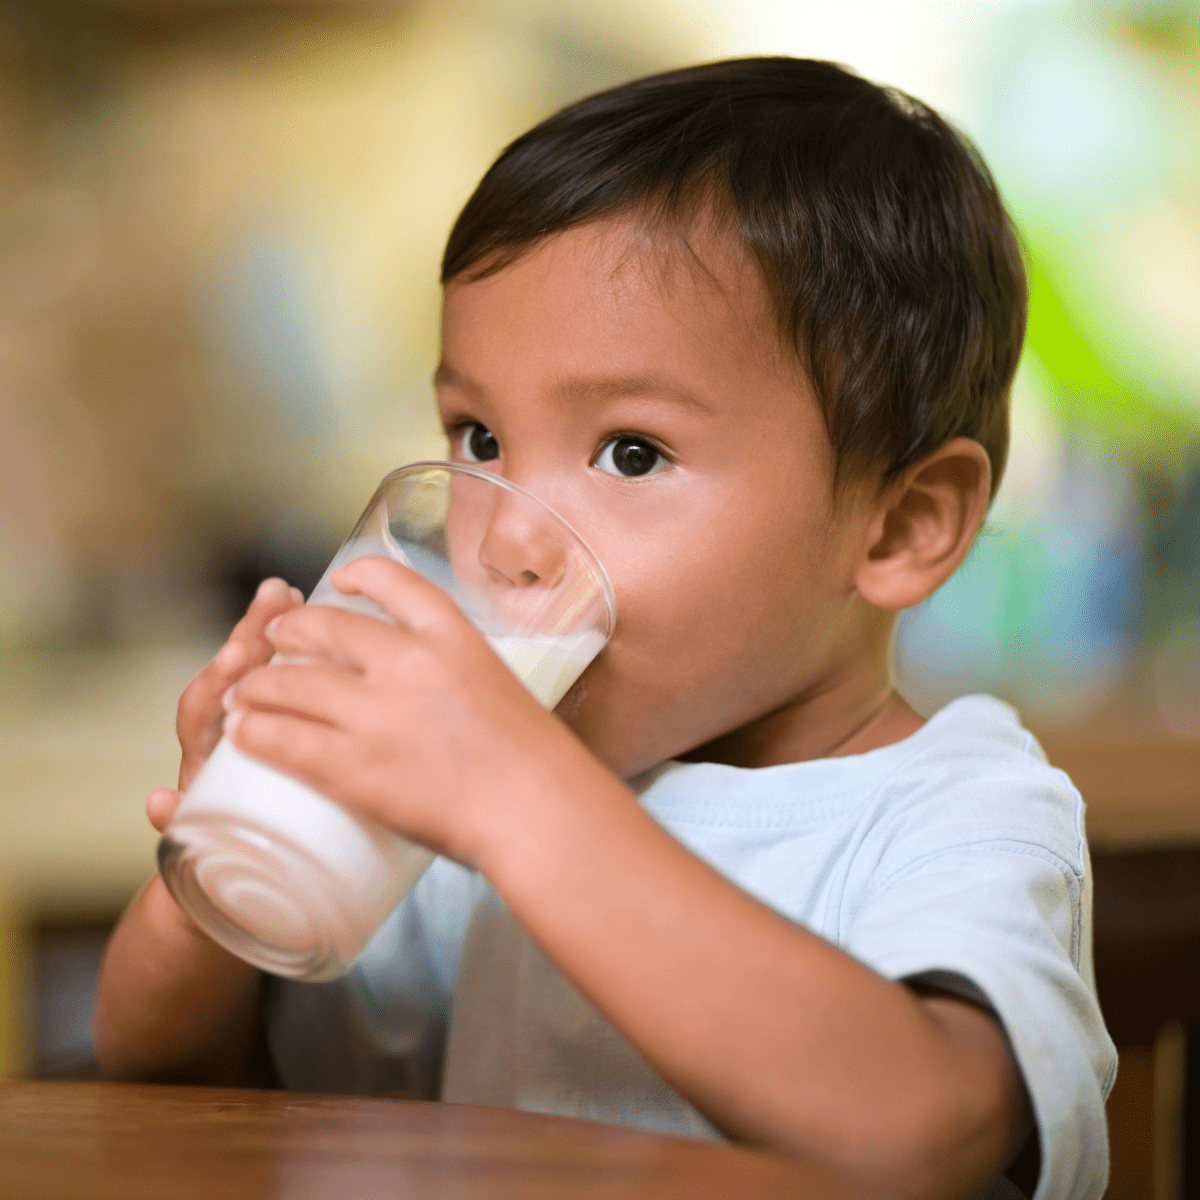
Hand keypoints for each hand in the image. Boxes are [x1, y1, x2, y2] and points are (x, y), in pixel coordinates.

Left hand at [146, 577, 303, 832]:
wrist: (231, 864)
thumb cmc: (216, 848)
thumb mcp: (198, 838)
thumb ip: (177, 817)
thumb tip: (157, 800)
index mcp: (201, 755)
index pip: (200, 708)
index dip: (216, 681)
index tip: (236, 658)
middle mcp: (223, 731)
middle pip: (230, 673)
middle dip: (249, 633)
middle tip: (276, 597)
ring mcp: (251, 721)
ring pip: (257, 669)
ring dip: (271, 628)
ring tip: (289, 591)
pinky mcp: (280, 719)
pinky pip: (287, 678)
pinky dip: (300, 649)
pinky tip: (324, 620)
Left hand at [221, 556, 573, 865]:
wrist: (535, 809)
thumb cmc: (533, 762)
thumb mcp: (498, 688)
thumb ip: (453, 677)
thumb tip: (420, 693)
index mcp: (451, 635)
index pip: (393, 579)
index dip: (357, 576)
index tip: (340, 584)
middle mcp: (408, 661)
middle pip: (324, 626)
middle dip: (287, 632)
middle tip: (272, 642)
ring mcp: (376, 712)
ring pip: (291, 683)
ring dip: (257, 685)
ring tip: (244, 694)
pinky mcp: (353, 765)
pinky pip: (284, 740)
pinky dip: (255, 733)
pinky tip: (243, 734)